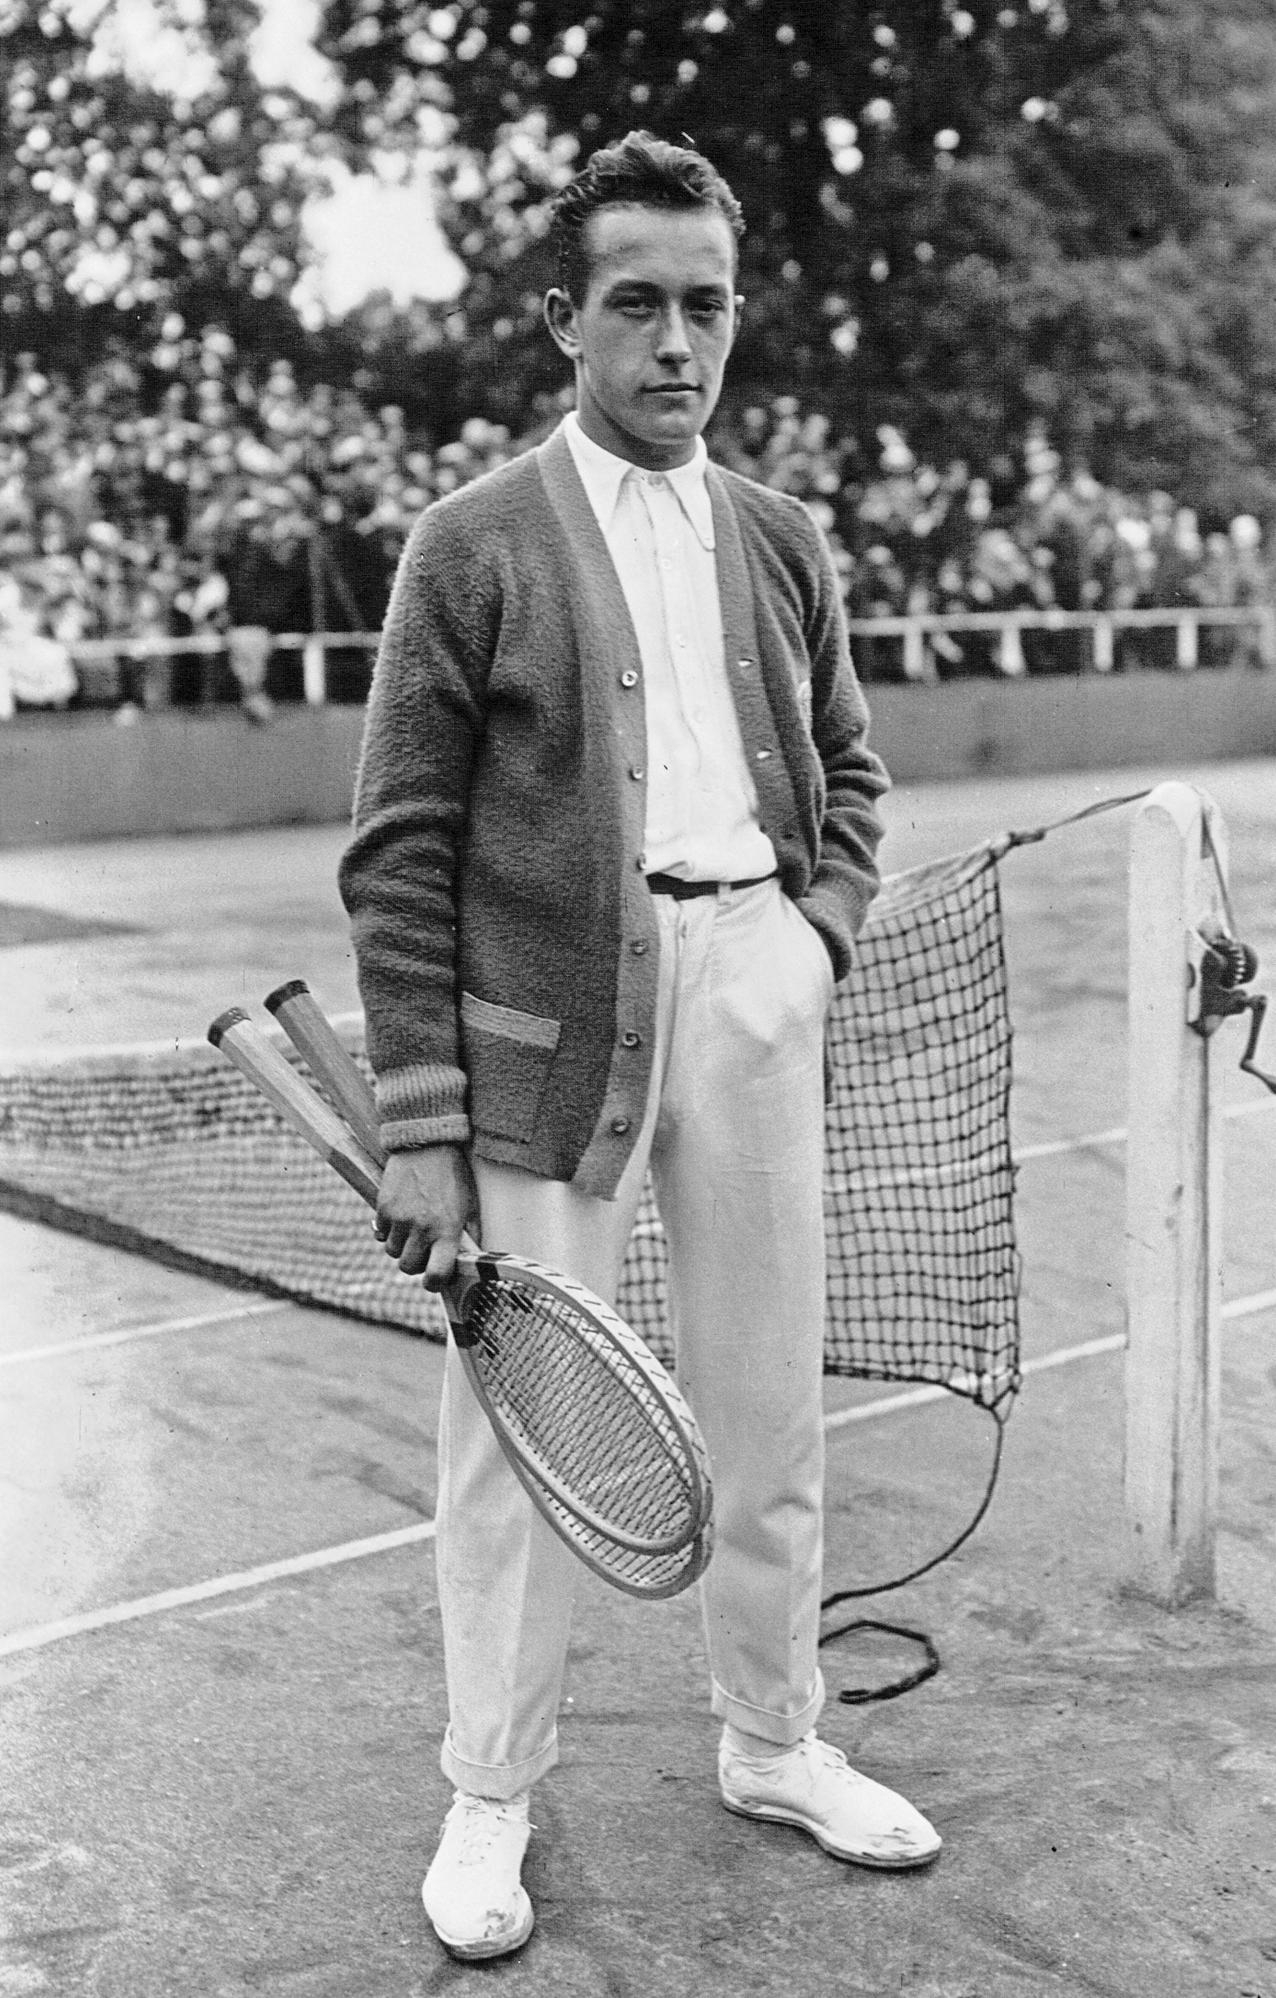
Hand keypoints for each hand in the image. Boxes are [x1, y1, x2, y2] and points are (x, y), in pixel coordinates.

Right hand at [373, 1144, 478, 1291]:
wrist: (428, 1144)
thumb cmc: (453, 1177)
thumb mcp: (469, 1206)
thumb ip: (466, 1235)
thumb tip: (466, 1261)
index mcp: (447, 1231)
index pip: (436, 1274)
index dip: (433, 1283)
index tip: (433, 1279)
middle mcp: (422, 1228)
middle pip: (408, 1267)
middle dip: (414, 1263)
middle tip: (423, 1248)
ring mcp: (400, 1219)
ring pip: (392, 1251)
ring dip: (401, 1245)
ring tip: (412, 1227)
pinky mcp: (383, 1207)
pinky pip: (380, 1232)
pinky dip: (388, 1229)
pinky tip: (400, 1213)